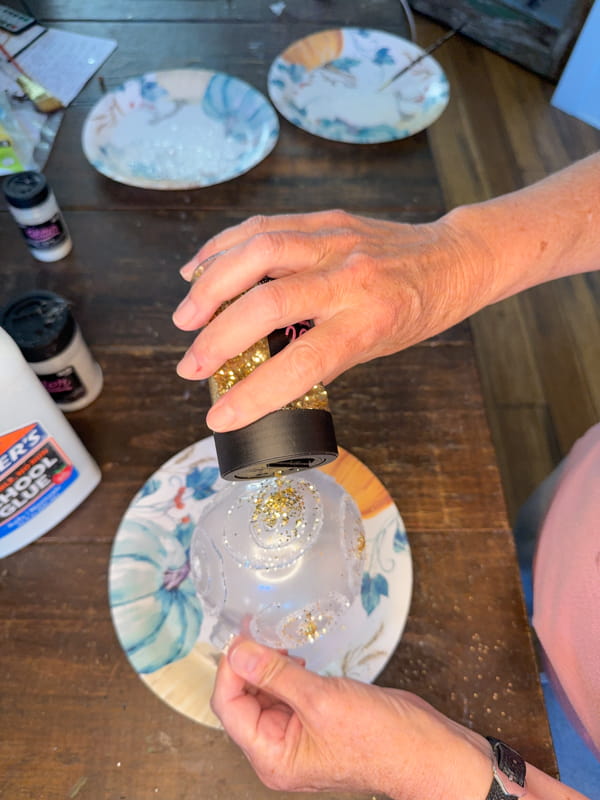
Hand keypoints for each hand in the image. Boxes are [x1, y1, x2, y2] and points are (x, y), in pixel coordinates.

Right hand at [172, 210, 493, 431]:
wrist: (453, 258)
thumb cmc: (416, 312)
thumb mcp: (376, 345)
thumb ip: (321, 353)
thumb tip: (260, 373)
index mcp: (370, 322)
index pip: (302, 365)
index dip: (254, 396)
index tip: (219, 418)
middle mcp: (351, 278)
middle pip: (269, 303)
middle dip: (218, 338)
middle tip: (190, 366)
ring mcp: (336, 241)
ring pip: (258, 252)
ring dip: (211, 285)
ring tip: (185, 316)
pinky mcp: (325, 218)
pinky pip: (263, 226)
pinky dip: (223, 247)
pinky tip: (199, 269)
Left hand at [211, 637, 492, 797]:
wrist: (424, 748)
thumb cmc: (380, 739)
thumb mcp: (321, 700)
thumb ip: (275, 674)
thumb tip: (239, 652)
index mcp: (272, 757)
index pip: (229, 707)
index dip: (230, 668)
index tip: (240, 637)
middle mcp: (279, 751)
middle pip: (242, 701)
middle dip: (247, 665)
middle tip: (256, 630)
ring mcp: (297, 738)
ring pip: (264, 695)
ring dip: (267, 666)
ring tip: (277, 642)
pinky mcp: (314, 723)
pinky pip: (286, 695)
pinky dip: (285, 674)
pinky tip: (296, 659)